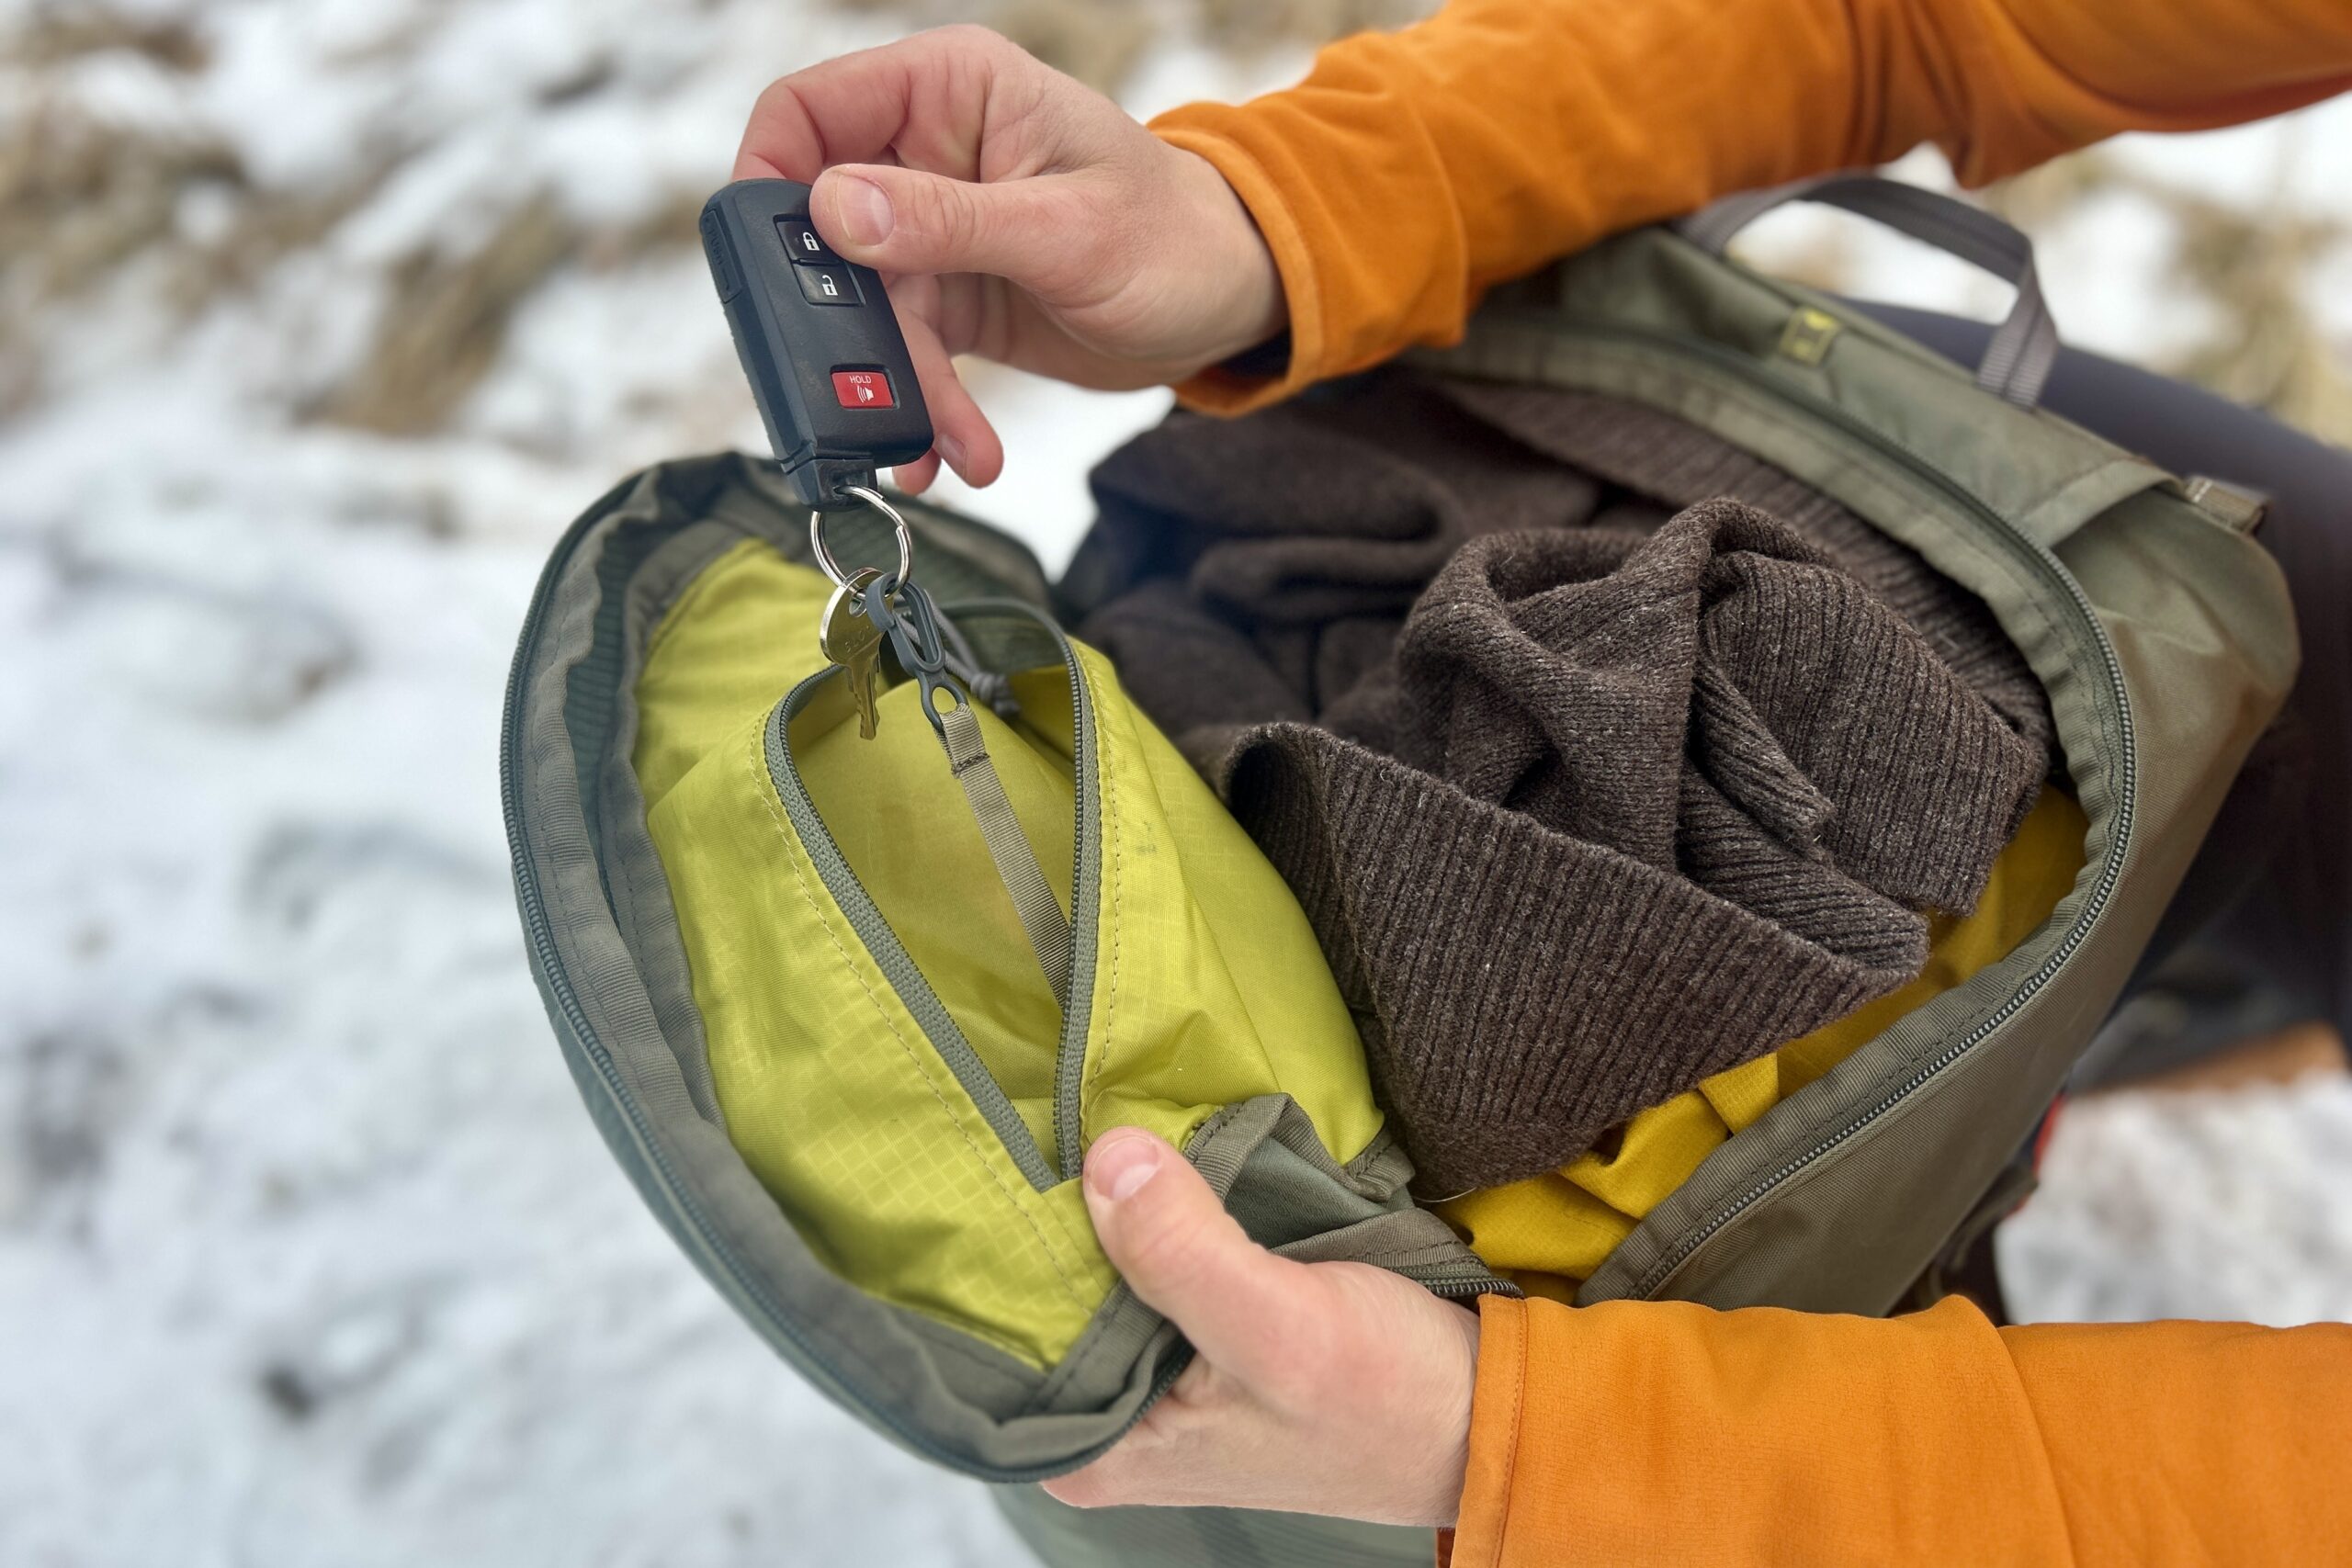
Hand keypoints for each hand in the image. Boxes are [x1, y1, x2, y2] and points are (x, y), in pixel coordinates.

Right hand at [734, 26, 1285, 495]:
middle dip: (836, 321)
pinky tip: (955, 452)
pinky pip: (905, 355)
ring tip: (938, 448)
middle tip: (849, 389)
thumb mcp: (1062, 230)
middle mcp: (925, 153)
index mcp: (950, 91)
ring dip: (894, 388)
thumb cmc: (1172, 236)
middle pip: (819, 227)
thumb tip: (832, 208)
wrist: (1227, 304)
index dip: (770, 180)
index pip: (810, 110)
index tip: (767, 268)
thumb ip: (945, 221)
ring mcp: (932, 231)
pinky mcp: (949, 298)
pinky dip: (924, 409)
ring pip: (862, 311)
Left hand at [1042, 1127, 1480, 1526]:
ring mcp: (1150, 1373)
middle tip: (1049, 1105)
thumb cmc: (1389, 1401)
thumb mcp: (1282, 1329)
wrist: (1482, 1414)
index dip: (1003, 1242)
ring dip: (1107, 1197)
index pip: (1002, 1334)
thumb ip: (1182, 1253)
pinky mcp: (1195, 1330)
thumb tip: (1104, 1159)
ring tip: (1089, 1111)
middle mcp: (1106, 1417)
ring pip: (1096, 1264)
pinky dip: (1154, 1204)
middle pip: (1044, 1292)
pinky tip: (1150, 1152)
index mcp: (1096, 1449)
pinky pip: (1148, 1253)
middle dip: (1054, 1208)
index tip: (1005, 1148)